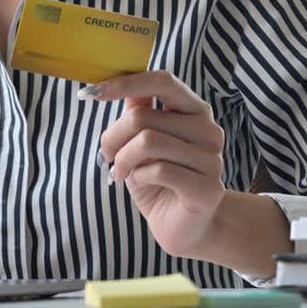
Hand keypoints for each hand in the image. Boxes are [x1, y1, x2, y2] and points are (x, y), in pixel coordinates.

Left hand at [86, 71, 225, 257]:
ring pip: (147, 142)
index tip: (94, 92)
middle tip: (106, 155)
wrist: (180, 225)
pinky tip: (141, 182)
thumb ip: (139, 112)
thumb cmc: (157, 178)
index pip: (163, 82)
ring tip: (120, 171)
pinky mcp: (208, 188)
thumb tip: (120, 85)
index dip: (126, 84)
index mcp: (194, 111)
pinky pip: (158, 170)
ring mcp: (212, 160)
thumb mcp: (140, 140)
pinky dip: (138, 176)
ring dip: (122, 159)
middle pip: (142, 117)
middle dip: (112, 137)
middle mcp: (209, 131)